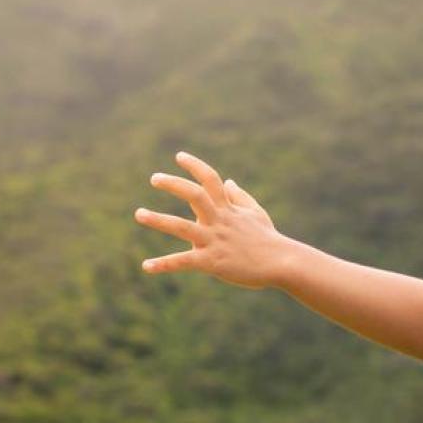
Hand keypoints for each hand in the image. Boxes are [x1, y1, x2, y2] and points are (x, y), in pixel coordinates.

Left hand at [134, 151, 292, 289]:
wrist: (283, 263)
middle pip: (194, 195)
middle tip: (155, 178)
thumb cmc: (269, 239)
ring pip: (182, 227)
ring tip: (139, 214)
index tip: (179, 156)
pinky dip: (164, 264)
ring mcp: (214, 241)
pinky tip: (146, 266)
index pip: (211, 180)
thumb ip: (240, 196)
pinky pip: (184, 262)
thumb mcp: (256, 213)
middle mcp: (219, 221)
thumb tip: (229, 181)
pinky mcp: (212, 262)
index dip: (194, 166)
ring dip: (158, 220)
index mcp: (228, 210)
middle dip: (173, 184)